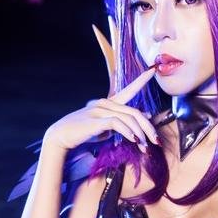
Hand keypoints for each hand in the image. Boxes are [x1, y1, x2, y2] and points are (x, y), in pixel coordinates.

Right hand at [43, 65, 159, 153]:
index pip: (128, 90)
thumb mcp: (106, 128)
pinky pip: (118, 124)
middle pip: (134, 112)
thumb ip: (123, 122)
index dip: (141, 80)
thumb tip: (146, 115)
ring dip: (140, 133)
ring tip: (144, 146)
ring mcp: (100, 110)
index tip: (152, 71)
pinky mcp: (97, 120)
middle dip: (148, 127)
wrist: (62, 137)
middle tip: (156, 141)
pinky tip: (134, 140)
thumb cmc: (84, 133)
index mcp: (108, 103)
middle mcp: (105, 103)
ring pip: (129, 119)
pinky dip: (128, 132)